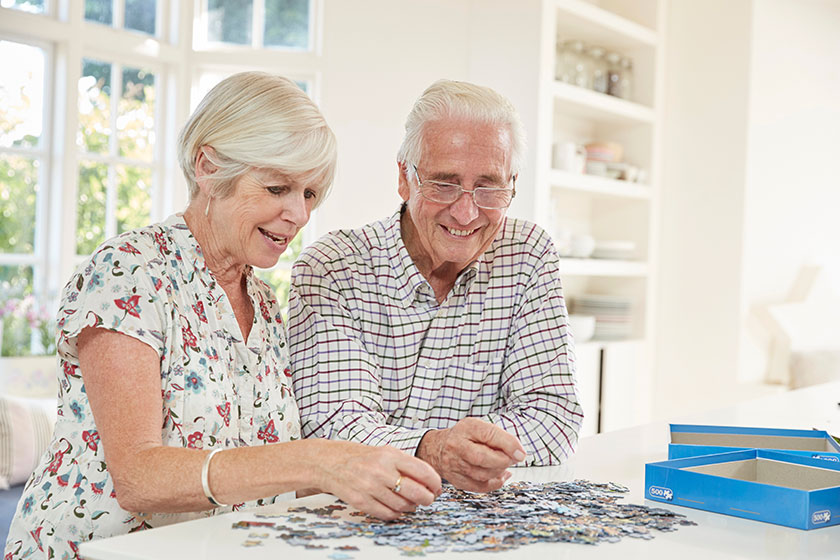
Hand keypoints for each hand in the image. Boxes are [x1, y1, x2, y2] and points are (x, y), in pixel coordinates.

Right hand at [316, 441, 441, 519]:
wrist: (331, 462)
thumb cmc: (363, 457)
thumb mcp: (386, 452)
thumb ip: (407, 465)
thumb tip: (430, 483)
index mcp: (390, 455)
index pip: (423, 471)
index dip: (435, 483)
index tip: (438, 487)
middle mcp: (380, 471)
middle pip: (417, 492)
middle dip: (428, 498)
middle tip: (429, 499)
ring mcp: (370, 487)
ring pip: (403, 506)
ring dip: (411, 507)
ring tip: (411, 502)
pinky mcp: (361, 501)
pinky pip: (388, 514)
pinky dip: (397, 513)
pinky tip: (397, 507)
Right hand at [416, 417, 525, 492]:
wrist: (437, 448)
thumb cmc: (465, 437)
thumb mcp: (479, 427)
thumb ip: (498, 437)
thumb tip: (518, 453)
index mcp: (467, 428)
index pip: (489, 435)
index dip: (508, 445)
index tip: (521, 453)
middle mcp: (457, 446)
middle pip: (483, 458)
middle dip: (503, 461)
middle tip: (512, 459)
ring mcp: (455, 464)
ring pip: (483, 475)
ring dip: (499, 471)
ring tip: (503, 464)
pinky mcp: (456, 480)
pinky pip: (480, 487)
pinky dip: (495, 483)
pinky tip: (500, 475)